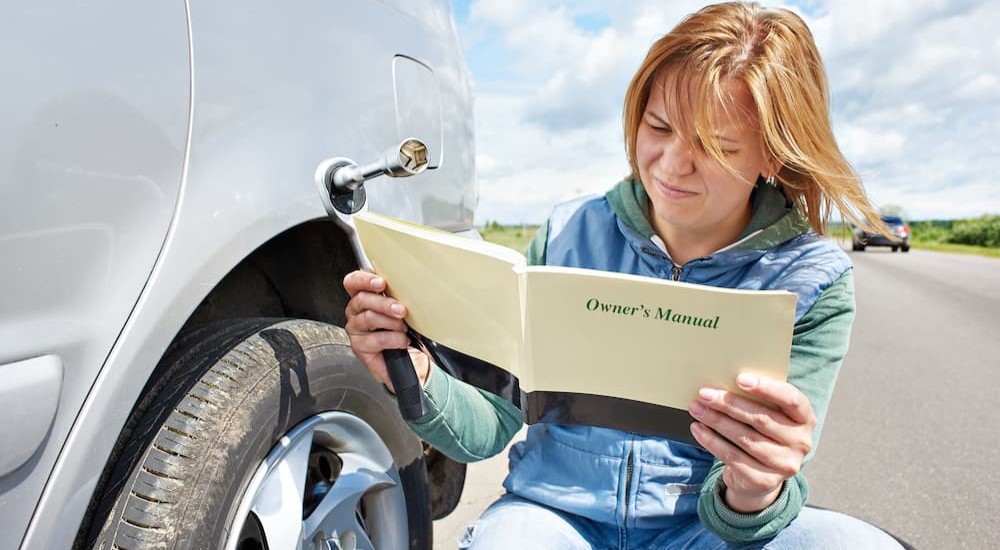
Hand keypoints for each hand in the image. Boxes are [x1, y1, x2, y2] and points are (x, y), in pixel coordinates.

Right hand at [343, 270, 430, 391]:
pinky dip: (393, 339)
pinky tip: (402, 341)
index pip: (353, 282)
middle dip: (384, 303)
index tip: (381, 283)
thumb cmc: (403, 330)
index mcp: (364, 298)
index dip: (364, 280)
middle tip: (401, 310)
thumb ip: (398, 296)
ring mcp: (356, 330)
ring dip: (391, 322)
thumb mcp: (402, 309)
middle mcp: (356, 312)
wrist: (408, 359)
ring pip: (368, 318)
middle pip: (361, 299)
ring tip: (404, 328)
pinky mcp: (359, 347)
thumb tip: (411, 285)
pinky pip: (375, 339)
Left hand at [688, 373, 815, 512]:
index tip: (740, 379)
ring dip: (716, 421)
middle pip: (761, 419)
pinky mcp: (764, 481)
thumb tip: (723, 381)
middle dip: (729, 404)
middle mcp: (801, 442)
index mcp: (805, 419)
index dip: (767, 388)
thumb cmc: (762, 432)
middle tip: (704, 394)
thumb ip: (758, 400)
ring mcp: (784, 464)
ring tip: (697, 409)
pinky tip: (698, 429)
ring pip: (745, 438)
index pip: (792, 400)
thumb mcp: (769, 415)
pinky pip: (733, 458)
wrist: (760, 475)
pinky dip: (712, 442)